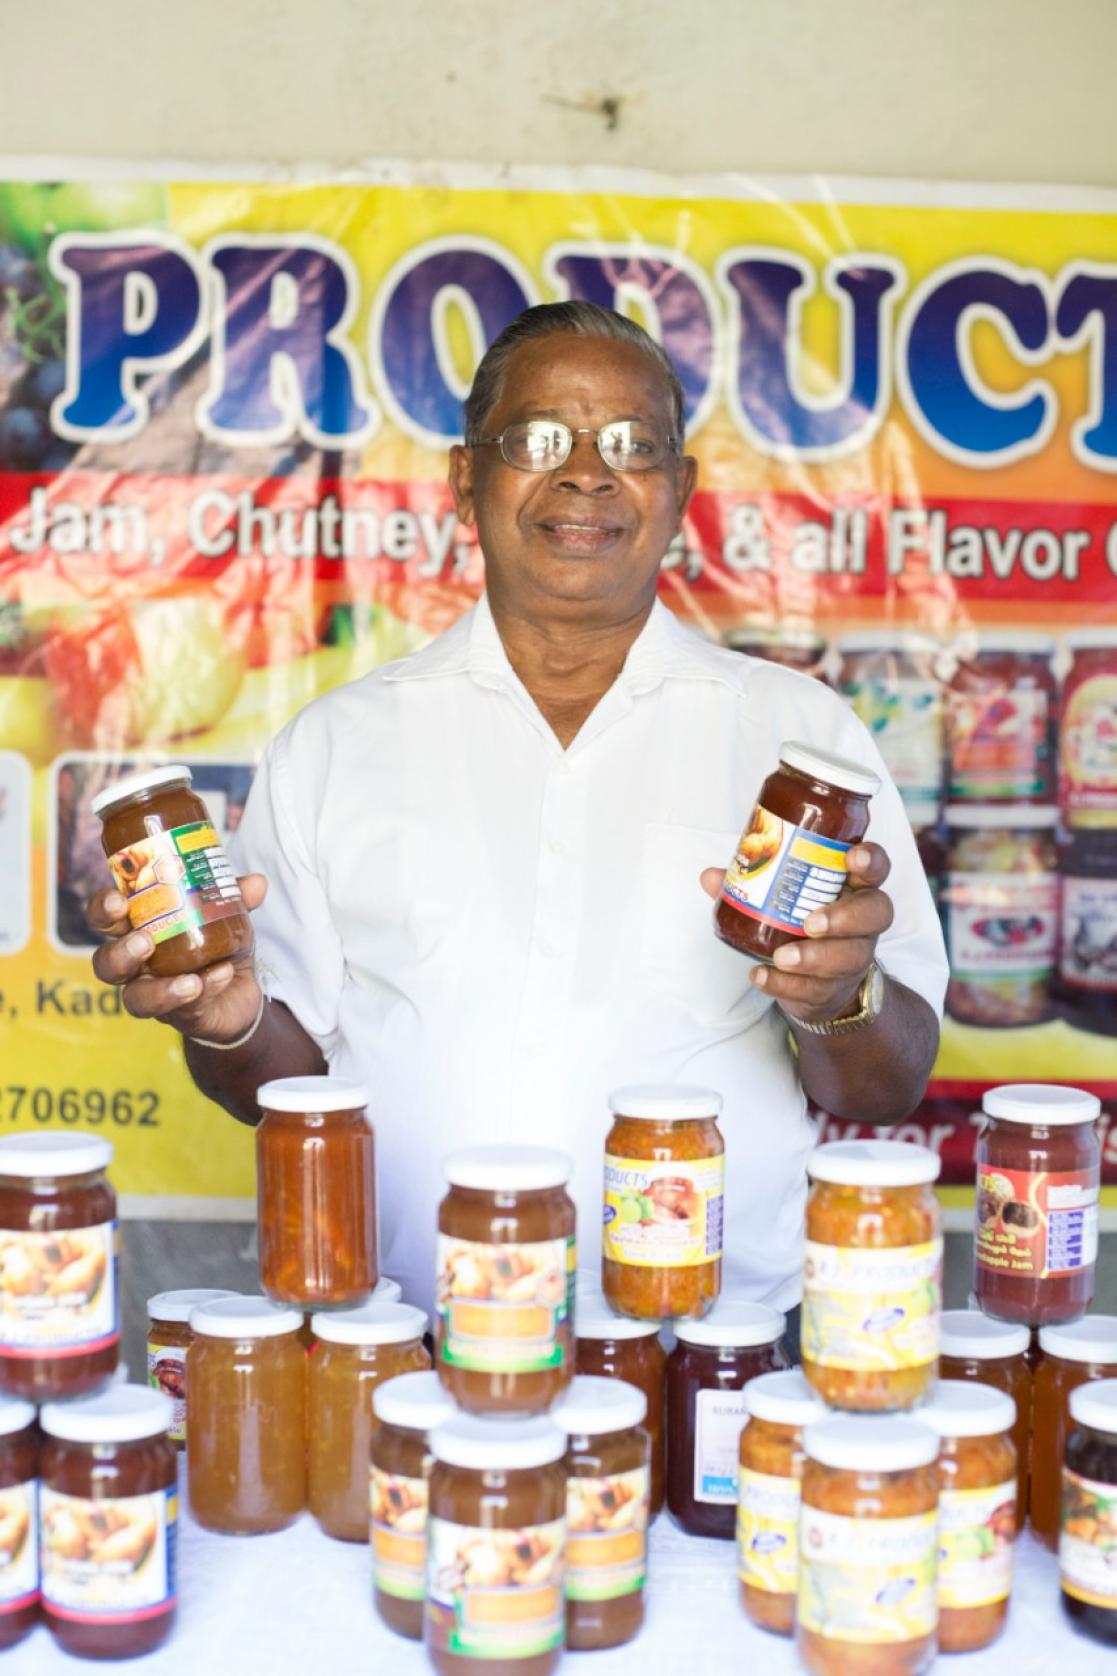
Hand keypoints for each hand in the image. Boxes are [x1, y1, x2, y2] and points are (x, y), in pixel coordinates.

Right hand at [87, 875, 267, 1043]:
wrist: (240, 995)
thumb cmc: (217, 947)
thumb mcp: (228, 916)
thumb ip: (236, 898)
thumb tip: (257, 882)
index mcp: (138, 931)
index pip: (106, 919)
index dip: (102, 910)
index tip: (118, 901)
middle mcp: (137, 967)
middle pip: (106, 964)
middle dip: (121, 952)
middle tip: (145, 941)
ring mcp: (155, 995)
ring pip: (136, 999)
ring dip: (160, 990)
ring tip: (190, 981)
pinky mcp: (181, 1017)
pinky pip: (185, 1010)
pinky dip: (206, 991)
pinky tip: (222, 976)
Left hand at [701, 843, 892, 1024]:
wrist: (819, 984)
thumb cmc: (803, 924)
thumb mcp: (784, 900)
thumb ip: (751, 884)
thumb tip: (711, 876)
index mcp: (854, 889)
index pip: (875, 868)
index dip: (870, 860)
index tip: (852, 856)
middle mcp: (863, 923)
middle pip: (875, 912)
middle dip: (844, 917)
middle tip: (811, 922)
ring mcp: (853, 958)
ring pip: (848, 957)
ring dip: (813, 957)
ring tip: (782, 957)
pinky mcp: (833, 989)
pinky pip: (815, 989)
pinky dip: (785, 985)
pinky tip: (761, 976)